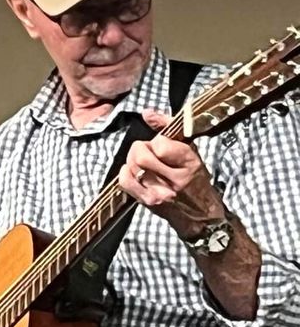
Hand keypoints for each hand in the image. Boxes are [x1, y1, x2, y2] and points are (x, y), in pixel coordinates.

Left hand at [117, 108, 226, 233]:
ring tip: (142, 163)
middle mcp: (175, 180)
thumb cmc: (195, 179)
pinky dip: (125, 172)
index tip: (161, 145)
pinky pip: (125, 182)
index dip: (156, 141)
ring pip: (132, 167)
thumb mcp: (190, 151)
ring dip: (132, 160)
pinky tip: (134, 172)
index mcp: (190, 163)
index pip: (161, 145)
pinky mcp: (147, 202)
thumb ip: (169, 128)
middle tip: (146, 152)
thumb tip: (146, 112)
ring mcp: (159, 193)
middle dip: (140, 149)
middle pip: (141, 156)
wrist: (200, 214)